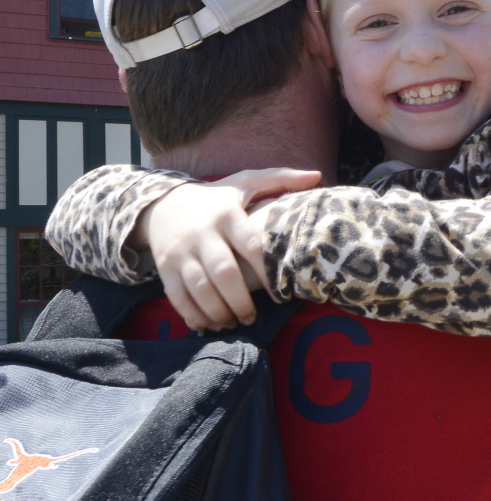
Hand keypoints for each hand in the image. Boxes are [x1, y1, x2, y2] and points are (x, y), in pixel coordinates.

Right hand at [136, 168, 320, 331]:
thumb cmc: (216, 199)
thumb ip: (280, 179)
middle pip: (224, 273)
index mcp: (227, 214)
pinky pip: (178, 297)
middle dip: (241, 301)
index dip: (267, 271)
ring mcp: (181, 251)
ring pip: (200, 289)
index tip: (282, 292)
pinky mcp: (165, 267)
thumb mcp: (244, 183)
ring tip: (234, 323)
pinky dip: (194, 315)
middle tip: (253, 317)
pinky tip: (209, 325)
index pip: (251, 244)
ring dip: (219, 312)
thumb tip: (318, 176)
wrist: (162, 203)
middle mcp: (203, 233)